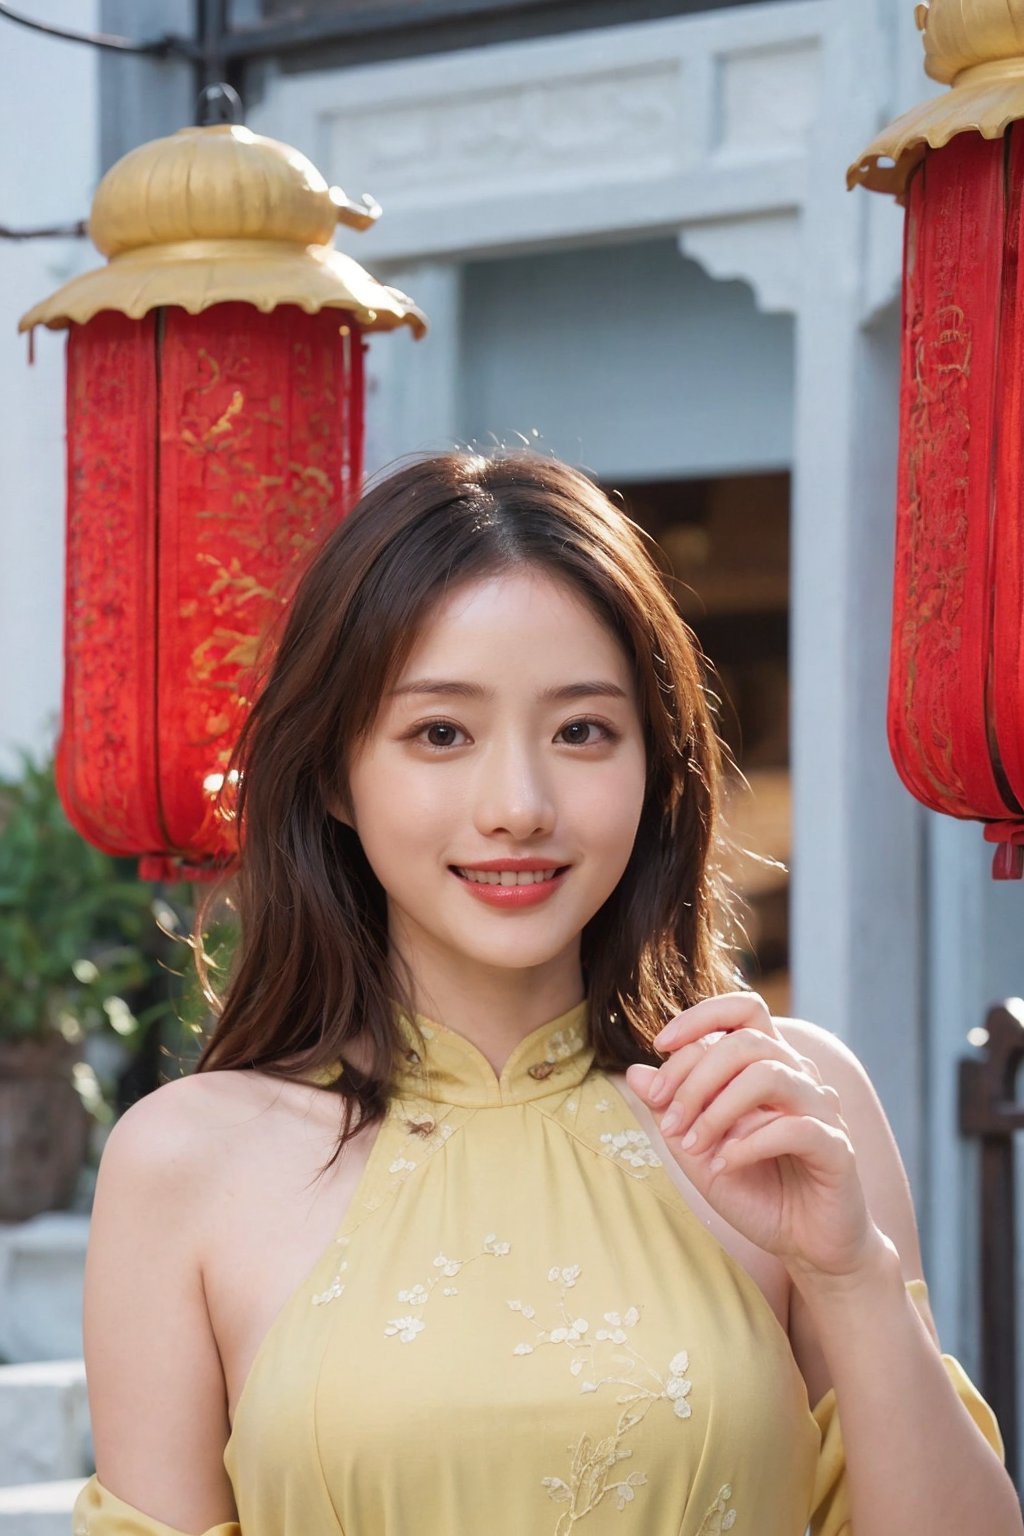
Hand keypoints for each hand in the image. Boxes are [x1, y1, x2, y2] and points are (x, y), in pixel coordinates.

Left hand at [625, 993, 878, 1282]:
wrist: (804, 1244)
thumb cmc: (755, 1190)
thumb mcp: (698, 1151)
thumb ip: (671, 1111)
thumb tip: (634, 1072)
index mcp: (769, 1065)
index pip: (738, 1014)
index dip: (694, 1025)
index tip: (656, 1057)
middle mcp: (799, 1077)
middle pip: (748, 1041)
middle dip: (695, 1077)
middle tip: (668, 1124)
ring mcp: (822, 1110)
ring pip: (770, 1074)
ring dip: (718, 1109)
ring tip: (693, 1146)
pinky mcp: (837, 1148)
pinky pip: (795, 1128)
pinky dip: (749, 1145)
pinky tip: (725, 1166)